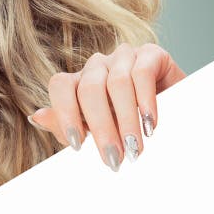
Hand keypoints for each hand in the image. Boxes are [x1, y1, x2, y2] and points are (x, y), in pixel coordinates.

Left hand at [27, 42, 186, 170]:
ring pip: (116, 82)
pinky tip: (150, 125)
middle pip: (89, 88)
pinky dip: (145, 102)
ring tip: (135, 149)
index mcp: (79, 81)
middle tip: (114, 158)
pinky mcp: (152, 54)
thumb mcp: (96, 133)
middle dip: (101, 127)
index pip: (60, 85)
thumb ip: (67, 126)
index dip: (65, 113)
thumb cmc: (129, 129)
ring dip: (126, 121)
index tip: (77, 146)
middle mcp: (98, 65)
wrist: (177, 121)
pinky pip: (142, 73)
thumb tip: (36, 117)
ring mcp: (124, 56)